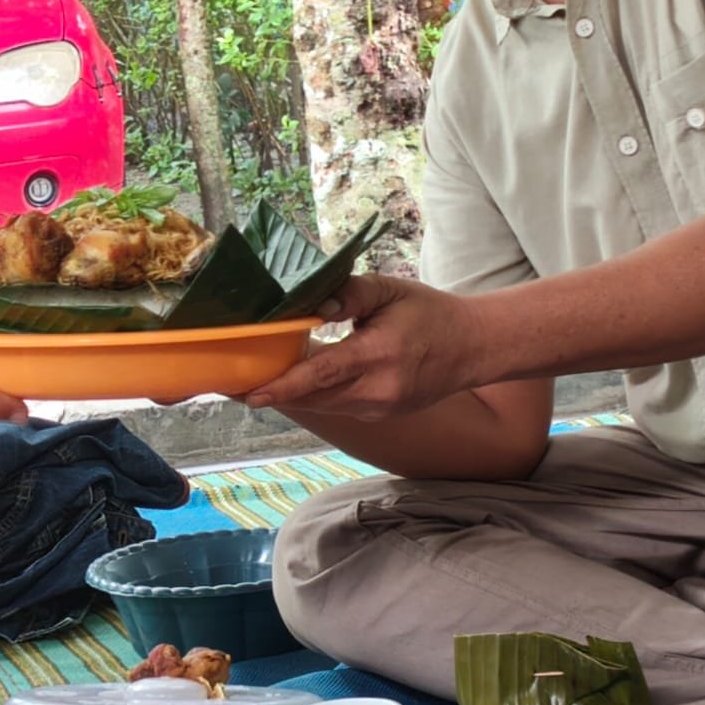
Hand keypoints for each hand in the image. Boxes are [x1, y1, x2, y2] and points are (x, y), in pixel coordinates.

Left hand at [243, 274, 484, 421]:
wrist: (474, 348)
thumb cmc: (429, 313)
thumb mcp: (391, 290)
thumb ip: (350, 293)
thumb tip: (313, 303)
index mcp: (378, 355)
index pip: (321, 374)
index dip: (282, 385)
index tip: (249, 392)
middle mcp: (378, 390)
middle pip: (313, 397)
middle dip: (272, 392)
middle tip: (230, 385)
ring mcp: (380, 408)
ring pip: (322, 406)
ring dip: (289, 396)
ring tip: (251, 383)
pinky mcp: (381, 414)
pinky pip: (337, 407)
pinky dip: (312, 396)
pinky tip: (289, 383)